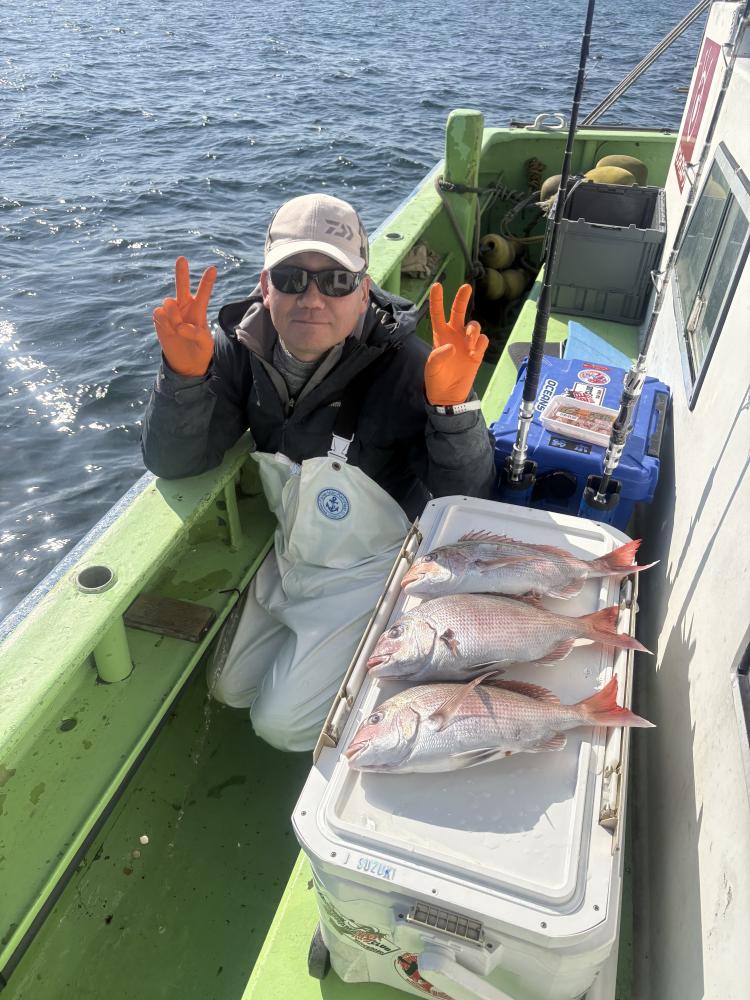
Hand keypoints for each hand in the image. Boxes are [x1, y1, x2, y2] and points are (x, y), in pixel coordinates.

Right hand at [153, 256, 216, 376]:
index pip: (203, 293)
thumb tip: (180, 326)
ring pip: (168, 303)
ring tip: (177, 329)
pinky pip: (158, 313)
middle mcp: (184, 307)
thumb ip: (197, 334)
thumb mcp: (205, 345)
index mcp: (198, 310)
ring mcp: (170, 312)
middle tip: (182, 259)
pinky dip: (163, 322)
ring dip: (173, 316)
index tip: (213, 269)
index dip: (207, 282)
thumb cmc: (200, 350)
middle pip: (181, 286)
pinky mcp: (159, 319)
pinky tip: (169, 331)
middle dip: (181, 273)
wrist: (185, 363)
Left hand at [424, 283, 488, 405]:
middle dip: (462, 298)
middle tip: (466, 287)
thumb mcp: (432, 368)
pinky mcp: (477, 353)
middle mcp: (454, 335)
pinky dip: (480, 342)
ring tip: (469, 341)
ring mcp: (467, 343)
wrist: (449, 395)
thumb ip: (438, 356)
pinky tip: (474, 352)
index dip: (437, 300)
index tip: (437, 285)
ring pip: (474, 325)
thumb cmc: (436, 378)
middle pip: (459, 311)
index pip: (437, 314)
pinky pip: (483, 340)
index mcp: (440, 335)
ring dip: (473, 329)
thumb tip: (451, 347)